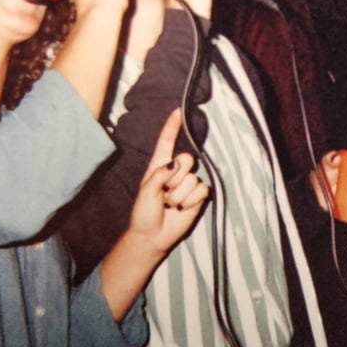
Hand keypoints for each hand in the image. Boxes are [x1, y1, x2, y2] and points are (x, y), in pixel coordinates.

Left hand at [125, 109, 208, 255]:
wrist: (153, 236)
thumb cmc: (144, 212)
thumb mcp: (147, 192)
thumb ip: (160, 175)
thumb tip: (177, 163)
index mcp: (160, 165)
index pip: (167, 141)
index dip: (173, 126)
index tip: (178, 110)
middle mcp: (176, 170)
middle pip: (187, 159)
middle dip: (176, 179)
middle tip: (165, 194)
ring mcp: (188, 182)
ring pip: (192, 178)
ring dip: (179, 195)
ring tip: (171, 204)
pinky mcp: (198, 195)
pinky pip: (201, 190)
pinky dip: (190, 201)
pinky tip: (181, 208)